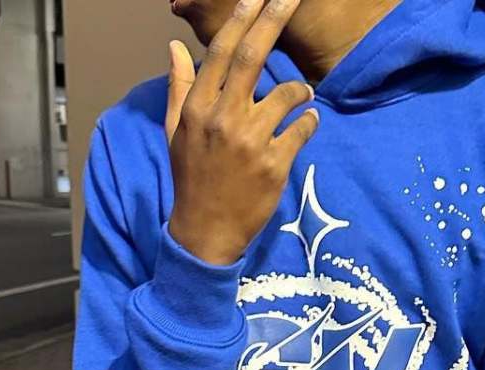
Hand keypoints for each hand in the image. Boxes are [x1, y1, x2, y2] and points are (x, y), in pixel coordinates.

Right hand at [164, 0, 319, 266]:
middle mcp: (223, 119)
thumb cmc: (192, 180)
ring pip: (285, 94)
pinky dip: (310, 120)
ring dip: (301, 88)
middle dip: (273, 20)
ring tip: (304, 93)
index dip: (240, 19)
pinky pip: (302, 129)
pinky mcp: (274, 166)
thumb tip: (174, 46)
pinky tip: (310, 120)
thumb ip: (180, 87)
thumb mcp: (177, 133)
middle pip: (252, 58)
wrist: (205, 233)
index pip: (221, 53)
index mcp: (198, 109)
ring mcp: (250, 143)